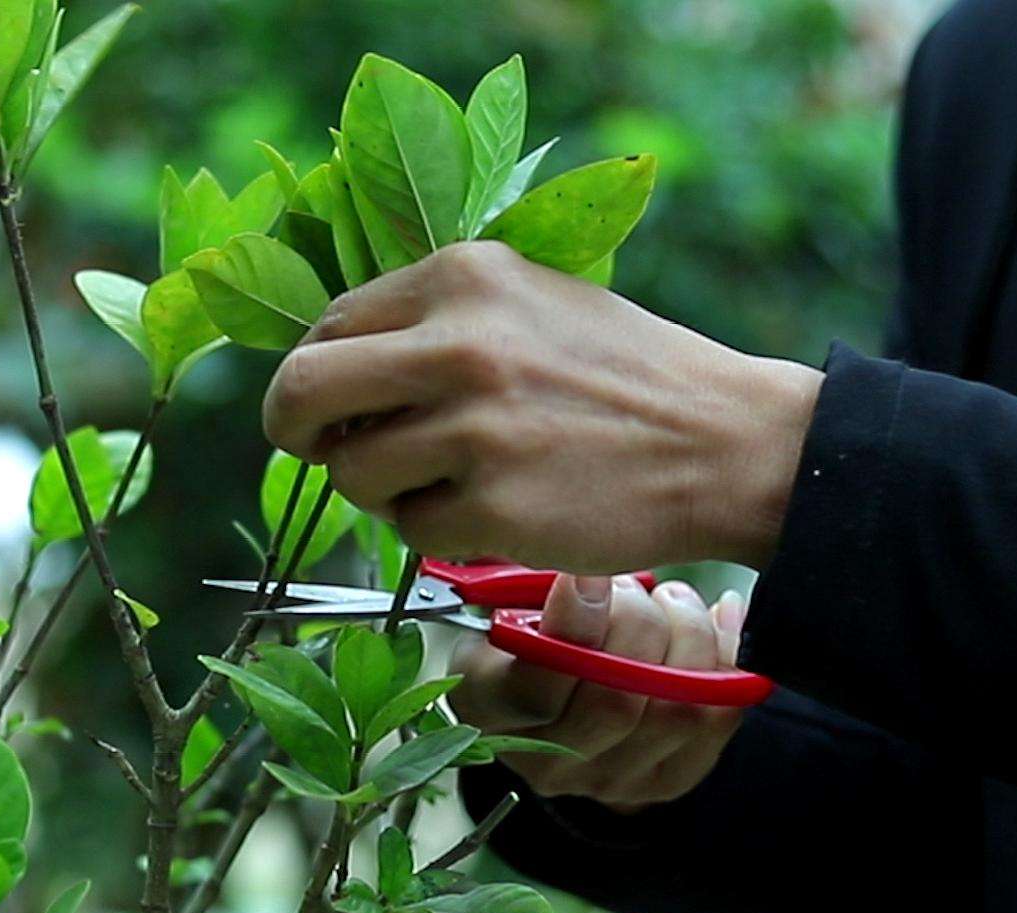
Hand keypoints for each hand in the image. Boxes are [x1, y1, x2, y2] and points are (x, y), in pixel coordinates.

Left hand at [260, 241, 823, 572]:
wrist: (724, 440)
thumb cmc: (618, 374)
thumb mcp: (528, 300)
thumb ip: (433, 319)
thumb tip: (329, 365)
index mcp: (461, 277)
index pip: (329, 326)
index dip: (314, 374)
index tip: (326, 404)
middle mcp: (458, 344)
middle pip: (302, 392)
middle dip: (292, 429)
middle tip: (316, 450)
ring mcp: (475, 430)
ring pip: (351, 474)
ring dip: (378, 490)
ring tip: (441, 481)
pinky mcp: (492, 507)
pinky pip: (409, 531)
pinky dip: (434, 531)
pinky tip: (490, 510)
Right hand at [448, 573, 746, 810]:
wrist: (559, 687)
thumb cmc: (530, 630)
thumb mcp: (507, 603)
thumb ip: (536, 593)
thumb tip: (586, 577)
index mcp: (489, 713)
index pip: (533, 691)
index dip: (573, 628)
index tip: (592, 574)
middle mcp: (545, 764)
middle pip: (615, 705)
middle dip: (639, 626)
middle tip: (636, 587)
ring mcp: (609, 781)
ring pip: (676, 713)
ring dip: (687, 639)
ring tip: (673, 602)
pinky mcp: (666, 780)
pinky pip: (717, 721)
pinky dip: (726, 659)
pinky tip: (716, 620)